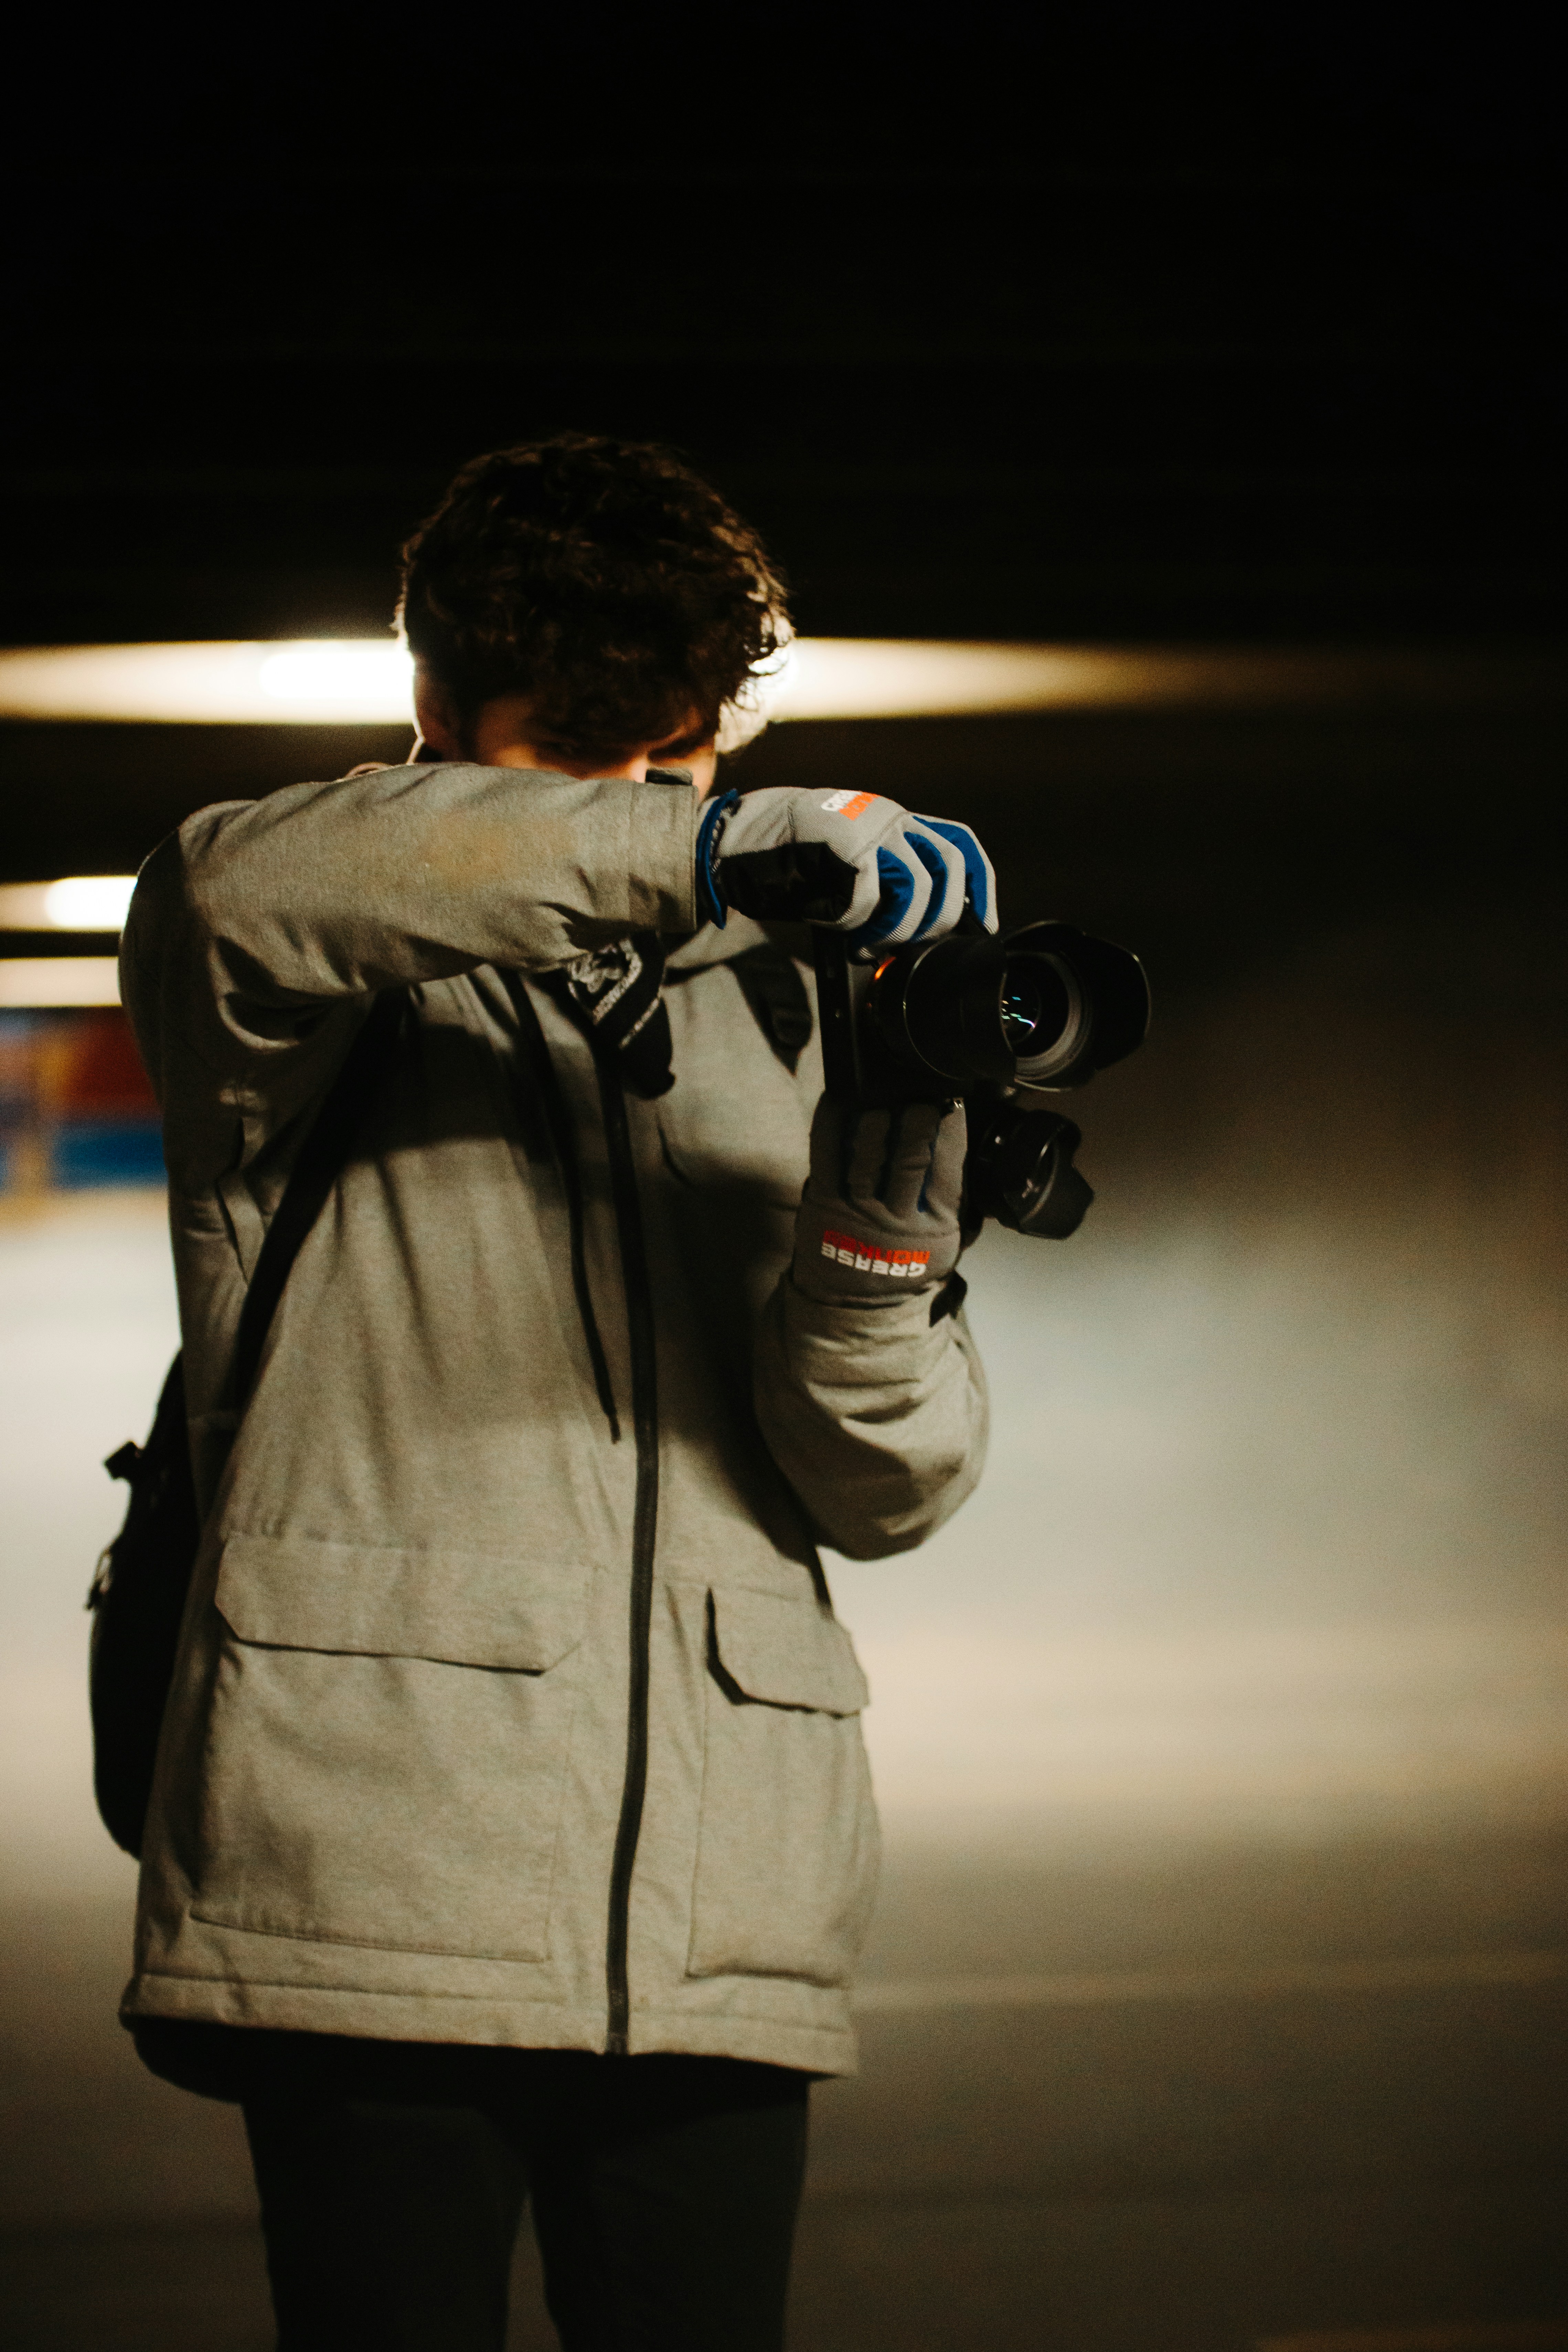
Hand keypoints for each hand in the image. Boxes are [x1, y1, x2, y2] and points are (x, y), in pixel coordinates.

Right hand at [697, 785, 995, 945]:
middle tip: (910, 946)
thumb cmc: (786, 860)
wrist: (734, 840)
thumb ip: (884, 878)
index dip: (979, 885)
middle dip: (940, 918)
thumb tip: (918, 925)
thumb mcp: (846, 863)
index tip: (983, 922)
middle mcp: (888, 816)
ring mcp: (868, 826)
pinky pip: (869, 898)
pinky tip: (839, 929)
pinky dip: (855, 923)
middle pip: (949, 867)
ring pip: (916, 886)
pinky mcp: (845, 844)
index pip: (958, 842)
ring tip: (869, 945)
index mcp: (893, 818)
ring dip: (898, 929)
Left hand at [792, 1094, 966, 1304]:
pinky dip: (829, 1126)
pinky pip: (824, 1159)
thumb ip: (953, 1195)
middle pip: (909, 1163)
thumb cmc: (908, 1260)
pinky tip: (836, 1100)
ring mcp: (857, 1213)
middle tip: (919, 1098)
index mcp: (936, 1225)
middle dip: (915, 1125)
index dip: (951, 1131)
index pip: (949, 1169)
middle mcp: (898, 1221)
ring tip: (879, 1097)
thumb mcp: (946, 1240)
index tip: (952, 1101)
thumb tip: (960, 1139)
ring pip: (865, 1161)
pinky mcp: (823, 1206)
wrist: (860, 1303)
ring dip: (872, 1124)